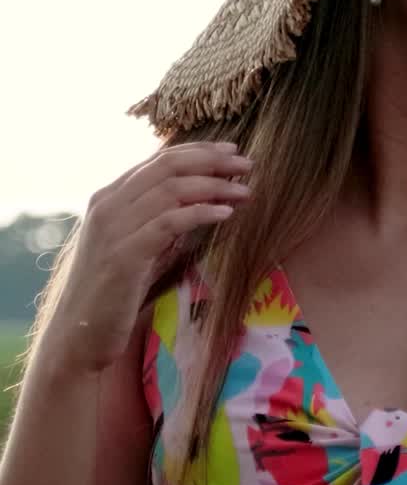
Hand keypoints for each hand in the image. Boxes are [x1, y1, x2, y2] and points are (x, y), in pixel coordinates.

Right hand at [48, 142, 251, 371]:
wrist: (80, 333)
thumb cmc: (114, 292)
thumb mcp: (138, 246)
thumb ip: (160, 220)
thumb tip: (203, 200)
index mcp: (109, 197)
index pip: (159, 159)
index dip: (199, 151)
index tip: (232, 151)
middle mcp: (108, 205)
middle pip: (167, 167)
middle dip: (212, 161)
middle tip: (248, 164)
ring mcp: (114, 228)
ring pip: (171, 190)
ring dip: (214, 186)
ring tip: (244, 191)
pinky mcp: (124, 255)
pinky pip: (169, 223)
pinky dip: (200, 214)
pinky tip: (226, 215)